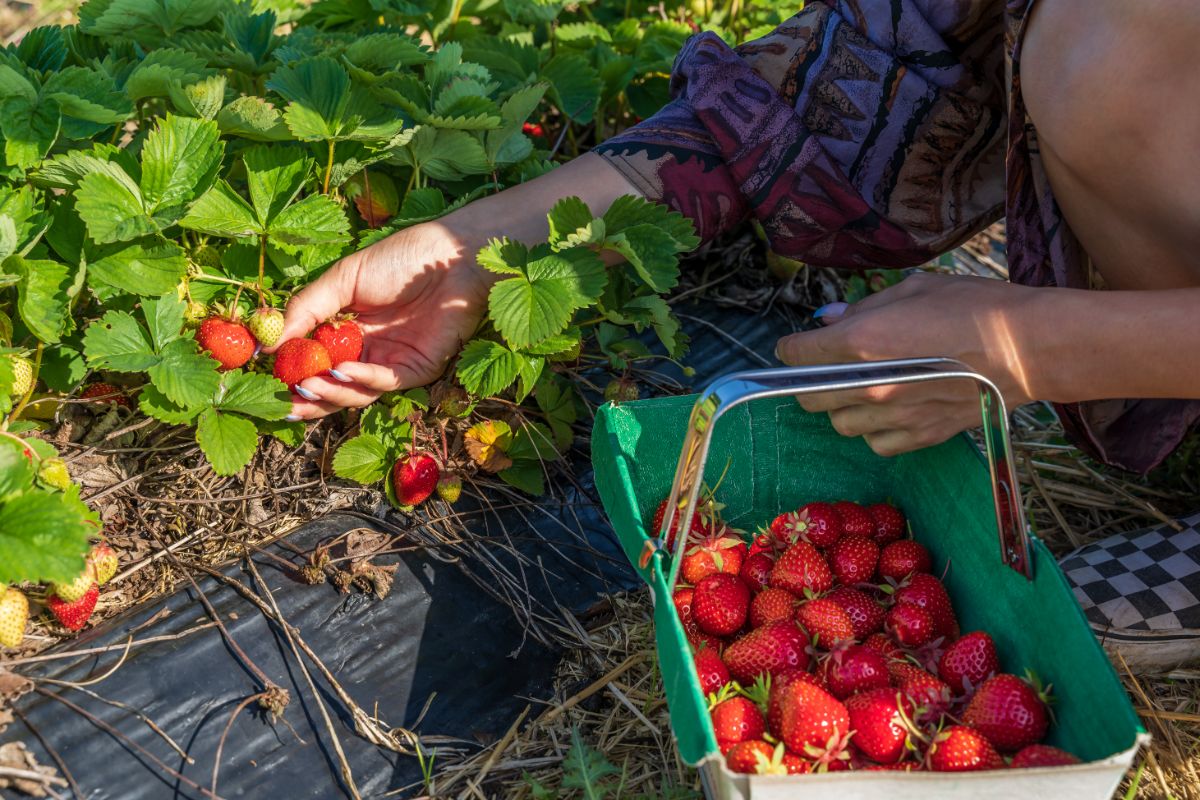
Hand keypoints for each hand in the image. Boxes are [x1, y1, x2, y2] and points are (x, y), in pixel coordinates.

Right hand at [270, 218, 492, 419]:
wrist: (452, 254)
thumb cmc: (399, 260)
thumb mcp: (342, 279)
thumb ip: (306, 310)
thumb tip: (266, 346)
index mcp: (348, 332)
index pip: (315, 363)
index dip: (292, 375)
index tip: (267, 382)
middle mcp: (368, 352)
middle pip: (333, 387)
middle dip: (308, 398)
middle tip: (283, 402)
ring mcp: (393, 363)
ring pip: (356, 393)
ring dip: (330, 393)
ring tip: (306, 386)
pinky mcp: (418, 369)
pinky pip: (384, 382)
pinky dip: (361, 379)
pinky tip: (341, 371)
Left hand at [775, 273, 1046, 455]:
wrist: (1029, 348)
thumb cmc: (975, 308)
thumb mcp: (914, 290)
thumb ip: (865, 309)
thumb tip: (831, 319)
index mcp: (861, 343)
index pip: (797, 355)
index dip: (792, 349)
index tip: (797, 346)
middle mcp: (869, 385)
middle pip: (809, 397)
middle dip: (810, 381)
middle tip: (827, 367)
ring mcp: (893, 415)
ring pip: (840, 424)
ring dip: (843, 407)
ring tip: (864, 388)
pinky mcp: (919, 436)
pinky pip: (876, 443)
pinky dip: (874, 430)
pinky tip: (891, 410)